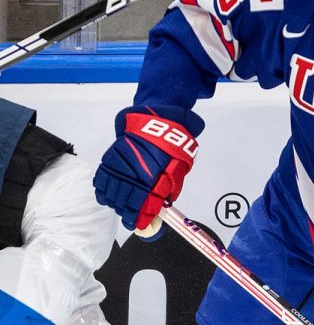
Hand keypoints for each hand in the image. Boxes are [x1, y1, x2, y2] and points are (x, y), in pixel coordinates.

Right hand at [93, 106, 202, 230]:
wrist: (158, 120)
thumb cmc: (173, 145)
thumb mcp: (179, 168)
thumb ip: (170, 188)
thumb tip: (163, 205)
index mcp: (154, 177)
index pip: (143, 204)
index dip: (139, 218)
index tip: (138, 225)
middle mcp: (134, 173)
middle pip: (125, 201)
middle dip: (127, 213)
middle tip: (130, 218)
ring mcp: (121, 165)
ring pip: (112, 191)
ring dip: (115, 203)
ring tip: (120, 207)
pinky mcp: (111, 157)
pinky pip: (102, 178)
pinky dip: (103, 189)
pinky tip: (106, 196)